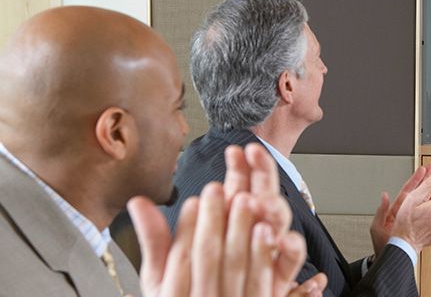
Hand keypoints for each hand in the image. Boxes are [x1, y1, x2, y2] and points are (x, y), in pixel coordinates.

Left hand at [129, 143, 310, 296]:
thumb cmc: (187, 296)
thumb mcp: (166, 268)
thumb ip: (157, 236)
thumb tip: (136, 203)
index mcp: (228, 225)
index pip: (237, 188)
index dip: (239, 168)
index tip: (236, 152)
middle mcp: (251, 234)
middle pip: (263, 197)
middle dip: (261, 174)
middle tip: (255, 156)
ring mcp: (267, 253)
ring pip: (279, 222)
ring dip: (271, 206)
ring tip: (258, 197)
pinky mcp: (279, 277)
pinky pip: (290, 260)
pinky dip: (290, 248)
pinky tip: (281, 237)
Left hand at [371, 165, 430, 257]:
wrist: (390, 256)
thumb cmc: (383, 244)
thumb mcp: (377, 227)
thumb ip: (381, 211)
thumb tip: (384, 196)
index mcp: (395, 211)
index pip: (407, 192)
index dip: (414, 180)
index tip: (422, 170)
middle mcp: (405, 212)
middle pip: (416, 192)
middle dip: (425, 180)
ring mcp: (412, 218)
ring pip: (423, 200)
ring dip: (430, 188)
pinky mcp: (418, 224)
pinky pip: (426, 211)